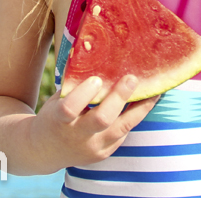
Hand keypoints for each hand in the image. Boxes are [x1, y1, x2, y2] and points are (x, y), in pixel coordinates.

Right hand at [30, 75, 158, 167]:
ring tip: (155, 89)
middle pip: (102, 120)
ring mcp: (93, 147)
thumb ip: (73, 82)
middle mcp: (77, 136)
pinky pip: (124, 132)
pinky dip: (136, 115)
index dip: (84, 94)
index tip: (96, 79)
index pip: (70, 109)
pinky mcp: (105, 152)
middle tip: (131, 78)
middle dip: (118, 98)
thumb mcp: (55, 100)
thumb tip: (90, 49)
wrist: (45, 152)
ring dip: (140, 107)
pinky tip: (148, 100)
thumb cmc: (53, 116)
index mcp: (58, 120)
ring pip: (121, 128)